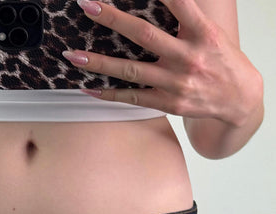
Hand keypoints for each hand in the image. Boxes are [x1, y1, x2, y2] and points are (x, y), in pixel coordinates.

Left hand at [62, 0, 261, 126]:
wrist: (239, 99)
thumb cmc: (222, 61)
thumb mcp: (212, 33)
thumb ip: (186, 18)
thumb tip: (163, 2)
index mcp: (202, 33)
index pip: (178, 4)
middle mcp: (188, 56)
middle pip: (143, 34)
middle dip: (112, 19)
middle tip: (87, 5)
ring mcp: (175, 82)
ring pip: (130, 69)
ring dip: (98, 62)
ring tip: (73, 55)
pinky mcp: (168, 103)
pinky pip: (132, 97)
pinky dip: (109, 93)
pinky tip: (88, 88)